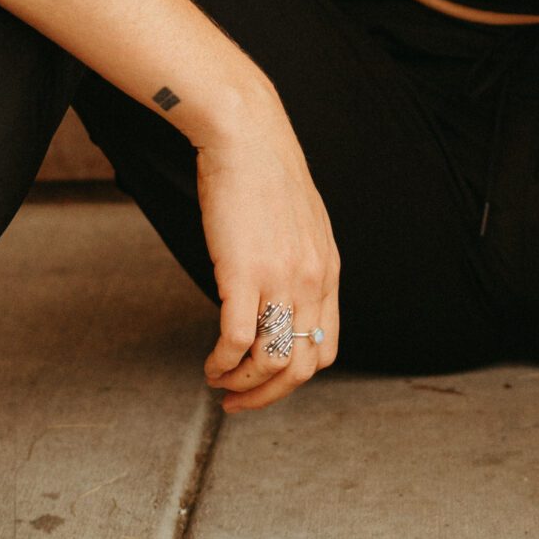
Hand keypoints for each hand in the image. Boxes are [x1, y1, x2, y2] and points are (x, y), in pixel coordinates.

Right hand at [193, 91, 340, 412]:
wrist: (246, 135)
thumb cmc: (265, 175)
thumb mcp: (303, 224)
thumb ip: (300, 264)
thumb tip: (282, 299)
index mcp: (327, 270)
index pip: (326, 348)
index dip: (295, 378)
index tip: (266, 384)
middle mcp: (311, 279)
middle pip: (302, 366)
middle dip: (268, 396)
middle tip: (237, 403)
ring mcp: (280, 277)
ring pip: (272, 362)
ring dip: (242, 385)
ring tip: (218, 380)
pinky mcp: (244, 272)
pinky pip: (236, 340)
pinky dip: (222, 364)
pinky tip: (210, 364)